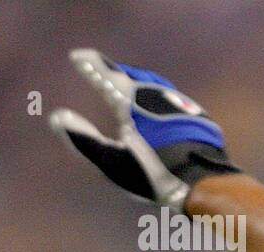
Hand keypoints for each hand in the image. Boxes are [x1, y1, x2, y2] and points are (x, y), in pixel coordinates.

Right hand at [49, 49, 239, 209]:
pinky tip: (165, 107)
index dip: (92, 66)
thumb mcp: (112, 162)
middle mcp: (159, 98)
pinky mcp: (201, 120)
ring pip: (158, 88)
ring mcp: (184, 107)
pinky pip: (176, 102)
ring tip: (133, 83)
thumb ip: (83, 139)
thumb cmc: (154, 174)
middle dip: (117, 72)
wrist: (205, 183)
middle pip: (134, 79)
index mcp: (134, 103)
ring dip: (142, 83)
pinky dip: (162, 99)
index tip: (78, 56)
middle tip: (104, 69)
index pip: (107, 77)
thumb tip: (58, 118)